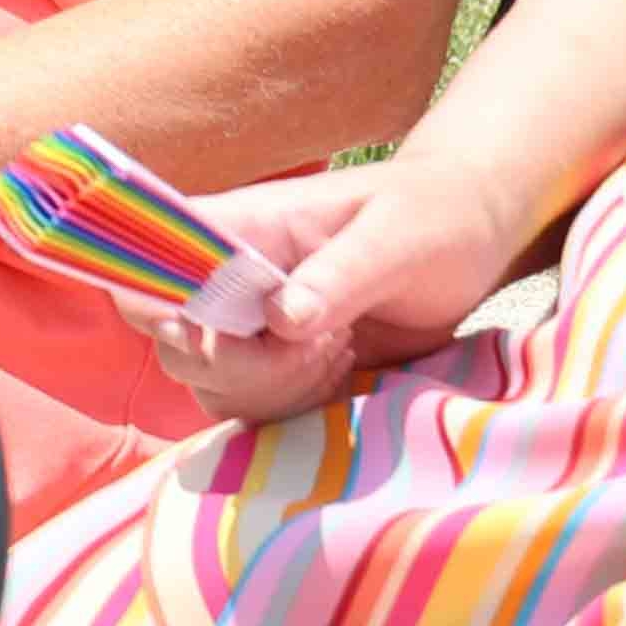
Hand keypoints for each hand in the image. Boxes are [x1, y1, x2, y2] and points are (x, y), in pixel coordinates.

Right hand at [122, 151, 540, 428]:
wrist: (470, 234)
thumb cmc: (431, 216)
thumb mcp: (396, 236)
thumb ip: (338, 275)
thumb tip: (281, 320)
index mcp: (242, 227)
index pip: (155, 260)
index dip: (161, 306)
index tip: (215, 335)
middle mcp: (230, 277)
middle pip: (175, 342)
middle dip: (238, 366)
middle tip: (321, 345)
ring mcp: (252, 326)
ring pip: (209, 383)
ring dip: (270, 391)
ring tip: (339, 352)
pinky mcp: (280, 365)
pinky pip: (251, 407)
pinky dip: (290, 409)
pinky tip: (341, 374)